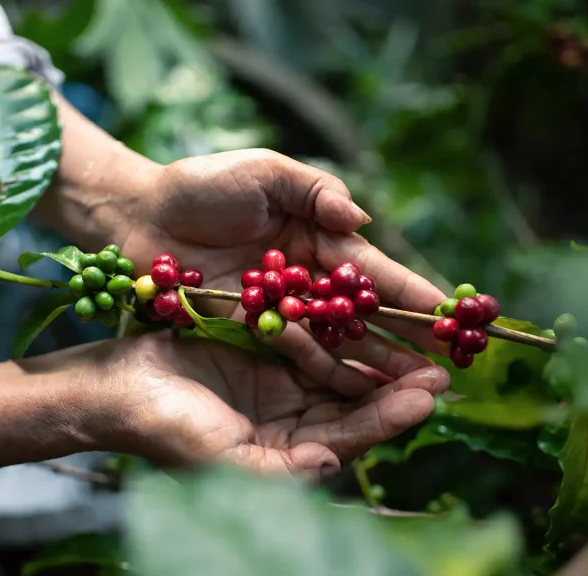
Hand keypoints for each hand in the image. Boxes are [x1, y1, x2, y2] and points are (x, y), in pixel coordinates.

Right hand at [57, 331, 447, 481]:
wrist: (115, 387)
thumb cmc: (165, 430)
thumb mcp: (225, 462)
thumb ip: (283, 471)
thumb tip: (337, 466)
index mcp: (286, 454)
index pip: (349, 438)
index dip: (389, 418)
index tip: (428, 397)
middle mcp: (289, 421)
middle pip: (354, 404)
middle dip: (397, 387)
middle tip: (444, 368)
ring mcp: (277, 382)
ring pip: (339, 369)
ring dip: (378, 354)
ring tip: (421, 337)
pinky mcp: (262, 345)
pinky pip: (310, 335)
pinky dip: (339, 326)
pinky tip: (368, 310)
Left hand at [118, 149, 448, 395]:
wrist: (138, 215)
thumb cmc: (201, 185)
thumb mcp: (263, 172)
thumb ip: (313, 190)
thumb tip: (360, 218)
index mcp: (317, 237)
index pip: (373, 271)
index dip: (410, 292)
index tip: (449, 314)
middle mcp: (306, 279)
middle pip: (364, 315)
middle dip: (405, 340)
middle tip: (446, 369)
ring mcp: (280, 310)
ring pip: (336, 341)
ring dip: (374, 365)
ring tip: (414, 391)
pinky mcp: (250, 331)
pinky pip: (293, 354)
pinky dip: (325, 371)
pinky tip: (357, 394)